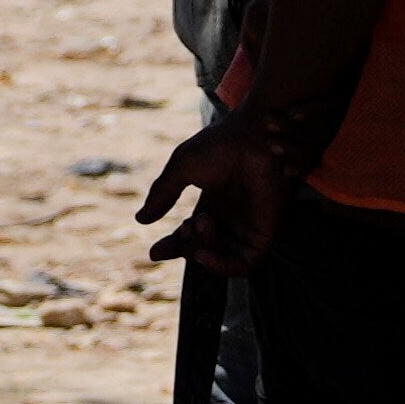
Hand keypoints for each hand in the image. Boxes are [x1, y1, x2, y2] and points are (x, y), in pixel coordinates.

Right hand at [135, 112, 294, 282]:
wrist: (253, 137)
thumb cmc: (221, 145)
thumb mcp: (182, 168)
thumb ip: (162, 194)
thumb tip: (140, 220)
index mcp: (212, 204)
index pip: (190, 236)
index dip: (173, 247)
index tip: (155, 252)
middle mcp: (230, 219)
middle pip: (202, 250)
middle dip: (186, 246)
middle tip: (187, 225)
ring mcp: (248, 228)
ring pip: (221, 260)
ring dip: (201, 251)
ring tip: (199, 223)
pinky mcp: (264, 234)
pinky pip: (244, 265)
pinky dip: (222, 266)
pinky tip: (204, 253)